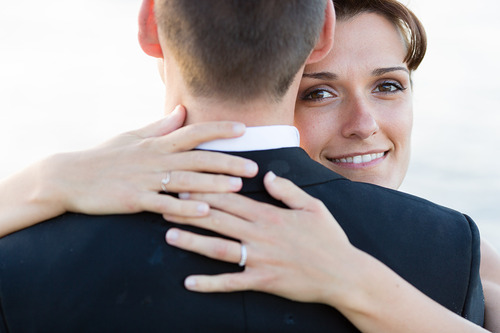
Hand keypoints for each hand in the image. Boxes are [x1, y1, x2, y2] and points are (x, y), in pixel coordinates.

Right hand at [42, 105, 258, 216]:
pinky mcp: (134, 200)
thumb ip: (161, 126)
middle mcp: (155, 159)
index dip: (219, 129)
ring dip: (213, 184)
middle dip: (228, 162)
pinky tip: (204, 211)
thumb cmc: (104, 156)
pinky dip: (184, 207)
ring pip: (186, 181)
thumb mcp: (133, 136)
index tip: (244, 128)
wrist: (69, 177)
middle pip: (198, 159)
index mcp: (157, 144)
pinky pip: (164, 204)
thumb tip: (182, 110)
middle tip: (254, 167)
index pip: (193, 132)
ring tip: (238, 187)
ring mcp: (145, 180)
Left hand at [164, 171, 358, 305]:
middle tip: (165, 204)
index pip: (231, 199)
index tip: (185, 184)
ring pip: (219, 248)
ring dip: (192, 241)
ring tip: (169, 235)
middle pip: (219, 219)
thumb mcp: (312, 207)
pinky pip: (231, 283)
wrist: (343, 274)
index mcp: (270, 215)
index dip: (205, 191)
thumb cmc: (329, 239)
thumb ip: (287, 190)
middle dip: (190, 211)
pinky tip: (189, 282)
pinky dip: (209, 283)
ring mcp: (260, 259)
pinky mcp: (262, 281)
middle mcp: (260, 235)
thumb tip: (267, 175)